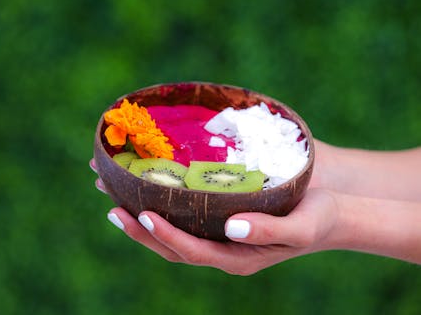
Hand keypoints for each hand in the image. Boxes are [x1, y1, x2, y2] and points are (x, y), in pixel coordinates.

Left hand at [105, 188, 338, 274]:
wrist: (331, 214)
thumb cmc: (320, 218)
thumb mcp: (301, 227)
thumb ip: (268, 230)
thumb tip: (232, 227)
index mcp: (237, 258)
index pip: (191, 251)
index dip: (164, 236)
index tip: (142, 214)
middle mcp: (222, 251)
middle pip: (171, 246)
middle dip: (139, 229)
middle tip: (110, 206)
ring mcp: (218, 237)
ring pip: (171, 232)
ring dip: (141, 216)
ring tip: (114, 194)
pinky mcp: (219, 220)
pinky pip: (183, 216)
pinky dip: (161, 204)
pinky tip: (147, 186)